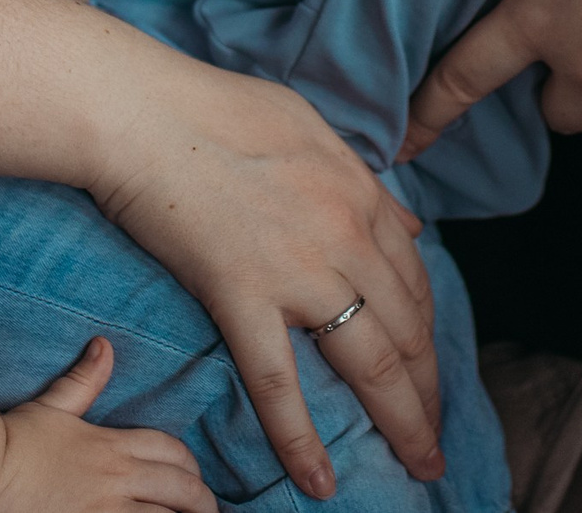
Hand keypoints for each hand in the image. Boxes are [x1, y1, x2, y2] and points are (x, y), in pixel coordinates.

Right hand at [0, 339, 214, 512]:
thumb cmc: (13, 439)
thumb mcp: (53, 406)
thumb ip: (84, 380)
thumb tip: (103, 345)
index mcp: (112, 446)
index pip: (171, 452)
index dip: (190, 465)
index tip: (193, 478)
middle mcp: (117, 479)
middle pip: (181, 489)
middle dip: (201, 501)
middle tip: (209, 511)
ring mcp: (107, 511)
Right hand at [88, 65, 445, 498]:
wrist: (144, 113)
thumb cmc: (216, 107)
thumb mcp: (310, 126)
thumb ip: (361, 180)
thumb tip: (403, 226)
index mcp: (360, 194)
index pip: (413, 280)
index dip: (428, 334)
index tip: (429, 369)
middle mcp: (345, 237)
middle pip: (406, 330)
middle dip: (429, 390)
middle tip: (436, 436)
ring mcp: (297, 270)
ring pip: (368, 361)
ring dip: (402, 421)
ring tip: (419, 463)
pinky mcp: (241, 296)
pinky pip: (279, 382)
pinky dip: (302, 438)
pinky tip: (320, 481)